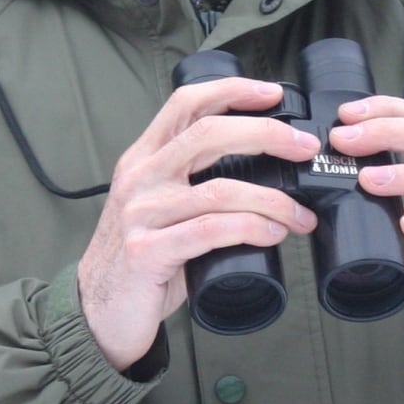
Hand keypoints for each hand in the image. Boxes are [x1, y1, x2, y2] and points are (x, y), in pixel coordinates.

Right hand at [77, 78, 320, 370]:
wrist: (99, 313)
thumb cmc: (144, 256)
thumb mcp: (160, 203)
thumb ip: (193, 180)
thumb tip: (266, 168)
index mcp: (144, 156)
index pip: (187, 103)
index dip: (231, 90)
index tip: (273, 93)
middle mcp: (140, 176)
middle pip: (208, 133)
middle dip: (266, 133)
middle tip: (305, 148)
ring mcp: (141, 213)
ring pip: (219, 188)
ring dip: (271, 199)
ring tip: (300, 214)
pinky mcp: (147, 252)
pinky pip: (211, 230)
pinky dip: (250, 229)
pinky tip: (273, 234)